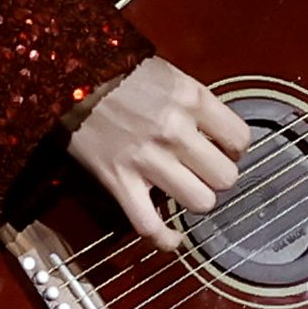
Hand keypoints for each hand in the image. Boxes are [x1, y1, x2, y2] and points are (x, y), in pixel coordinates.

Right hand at [66, 58, 250, 248]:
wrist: (67, 73)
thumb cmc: (116, 70)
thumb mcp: (168, 73)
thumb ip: (194, 104)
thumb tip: (215, 133)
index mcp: (191, 98)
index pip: (240, 139)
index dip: (234, 149)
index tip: (222, 149)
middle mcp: (174, 130)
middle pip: (225, 177)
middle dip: (217, 177)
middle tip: (203, 170)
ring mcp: (147, 158)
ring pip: (200, 203)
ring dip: (195, 200)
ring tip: (184, 189)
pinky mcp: (119, 181)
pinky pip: (149, 225)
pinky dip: (163, 238)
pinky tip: (172, 238)